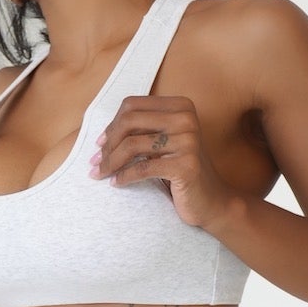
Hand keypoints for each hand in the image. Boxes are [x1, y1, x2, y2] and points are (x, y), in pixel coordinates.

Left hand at [90, 95, 238, 233]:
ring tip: (99, 174)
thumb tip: (101, 137)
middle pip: (129, 121)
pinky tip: (116, 183)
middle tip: (95, 161)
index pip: (132, 105)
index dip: (111, 124)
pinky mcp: (186, 165)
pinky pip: (142, 168)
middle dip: (107, 143)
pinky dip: (124, 177)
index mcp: (181, 106)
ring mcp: (188, 141)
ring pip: (132, 145)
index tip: (100, 144)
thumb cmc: (181, 170)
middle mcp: (186, 119)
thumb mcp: (163, 143)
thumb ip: (142, 130)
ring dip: (110, 162)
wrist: (212, 200)